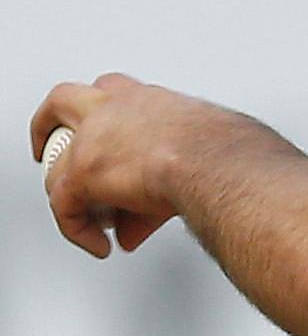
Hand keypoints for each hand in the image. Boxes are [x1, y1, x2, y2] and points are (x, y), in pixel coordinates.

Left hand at [30, 73, 227, 257]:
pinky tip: (99, 245)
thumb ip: (185, 178)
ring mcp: (94, 138)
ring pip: (57, 165)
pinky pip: (64, 206)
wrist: (221, 163)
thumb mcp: (206, 158)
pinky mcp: (82, 171)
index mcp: (151, 101)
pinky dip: (78, 229)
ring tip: (84, 220)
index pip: (115, 91)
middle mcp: (116, 109)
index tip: (106, 127)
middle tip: (48, 149)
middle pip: (63, 102)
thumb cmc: (230, 156)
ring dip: (66, 195)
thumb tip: (175, 205)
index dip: (104, 109)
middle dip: (48, 125)